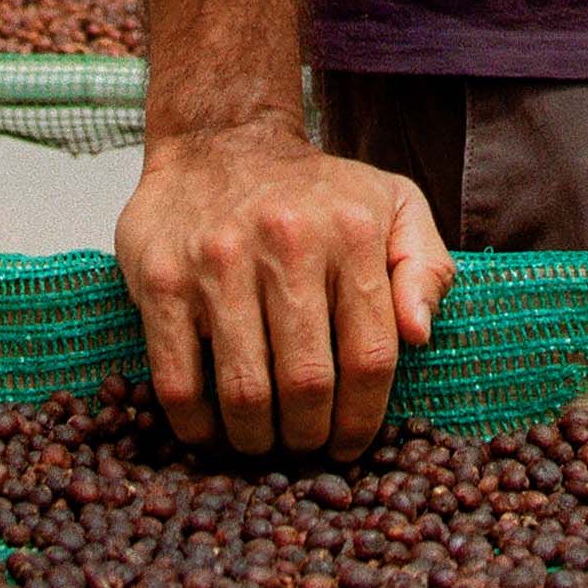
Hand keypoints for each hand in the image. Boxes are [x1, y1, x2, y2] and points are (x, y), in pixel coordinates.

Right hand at [116, 122, 446, 459]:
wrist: (219, 139)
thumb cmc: (315, 191)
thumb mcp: (394, 204)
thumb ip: (425, 266)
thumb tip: (421, 335)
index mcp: (352, 232)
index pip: (371, 356)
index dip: (364, 419)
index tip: (350, 444)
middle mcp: (287, 244)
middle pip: (307, 383)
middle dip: (309, 437)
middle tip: (303, 448)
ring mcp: (219, 262)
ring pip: (244, 391)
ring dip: (256, 439)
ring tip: (261, 444)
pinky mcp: (162, 279)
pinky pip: (177, 379)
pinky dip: (196, 425)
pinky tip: (211, 431)